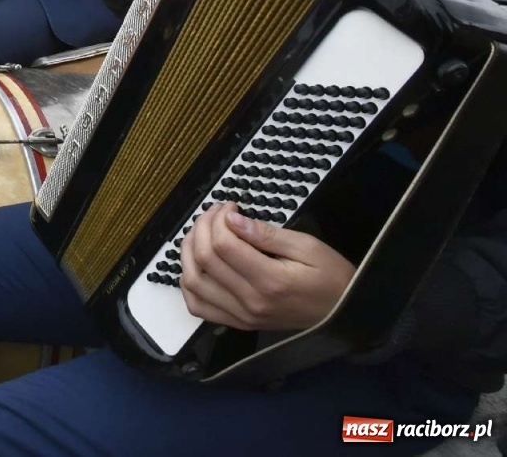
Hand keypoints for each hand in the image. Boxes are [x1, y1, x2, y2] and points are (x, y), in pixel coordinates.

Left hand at [179, 201, 354, 332]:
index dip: (219, 218)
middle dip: (202, 227)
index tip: (230, 206)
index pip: (222, 245)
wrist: (343, 314)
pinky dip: (189, 283)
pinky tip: (196, 264)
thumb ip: (267, 234)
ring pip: (193, 282)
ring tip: (201, 232)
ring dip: (187, 252)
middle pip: (204, 259)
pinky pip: (198, 306)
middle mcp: (250, 302)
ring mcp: (241, 316)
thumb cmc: (331, 278)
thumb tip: (232, 219)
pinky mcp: (238, 323)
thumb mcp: (308, 247)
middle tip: (215, 213)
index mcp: (270, 281)